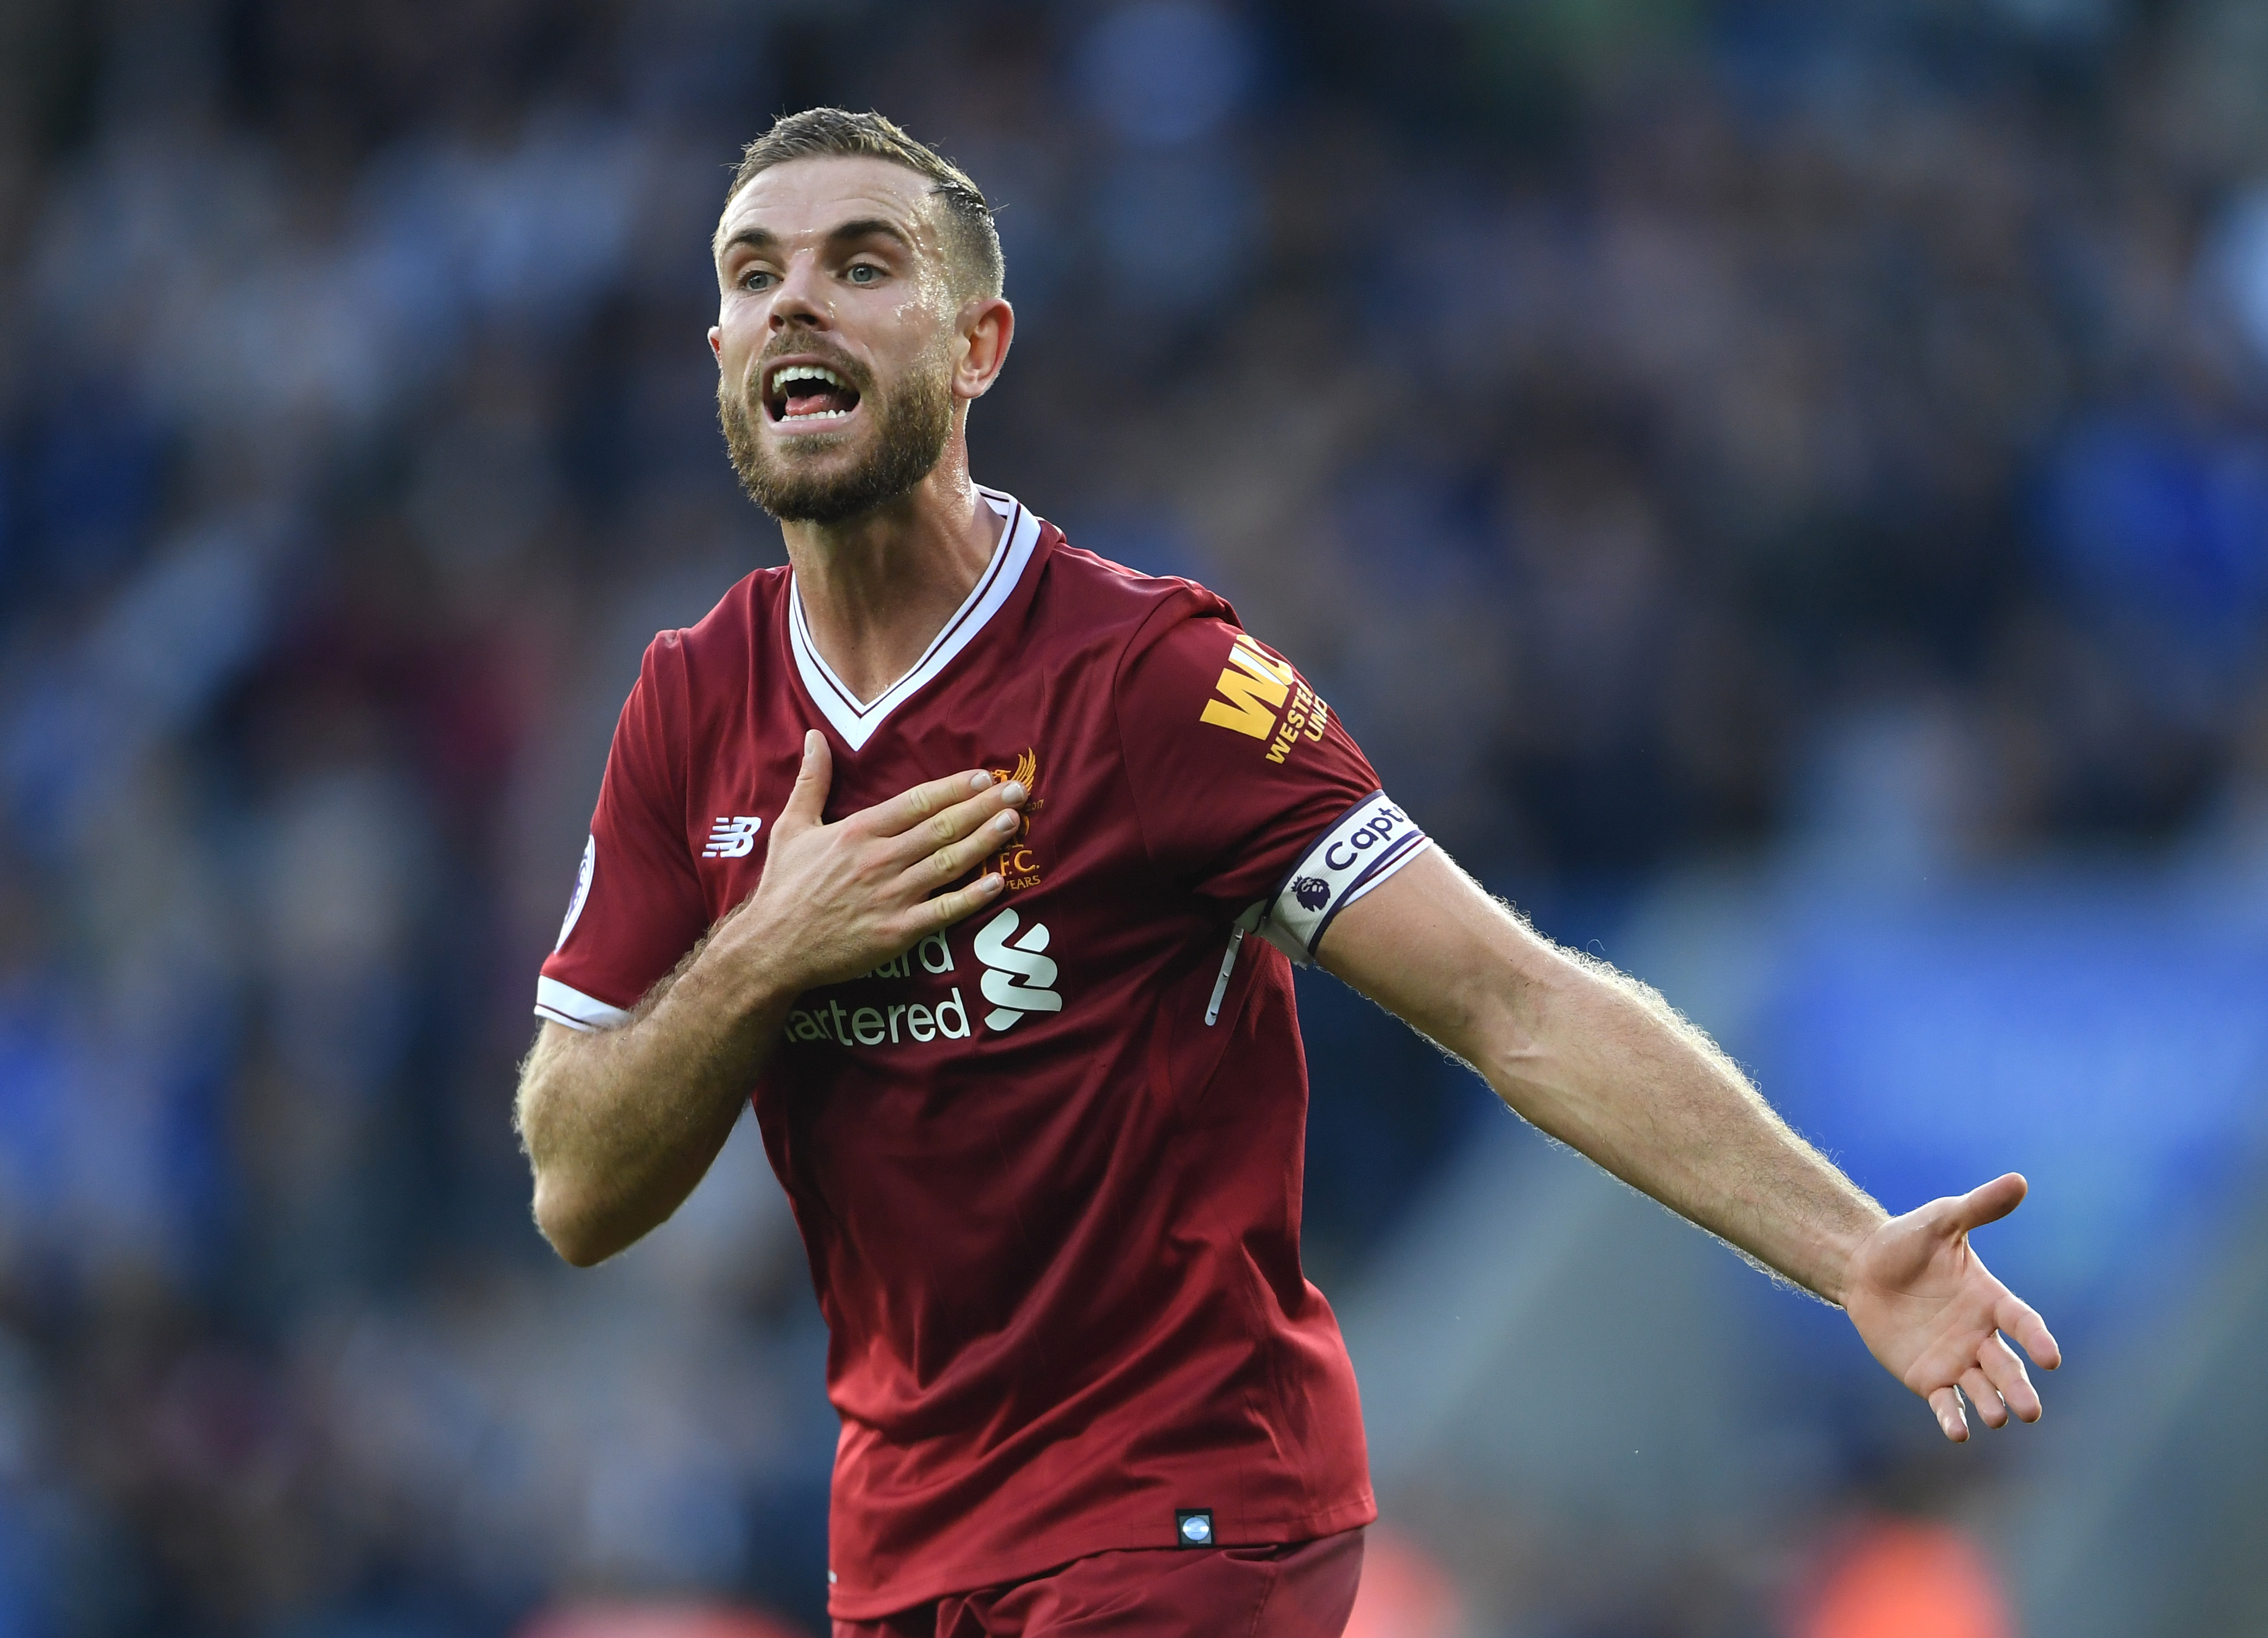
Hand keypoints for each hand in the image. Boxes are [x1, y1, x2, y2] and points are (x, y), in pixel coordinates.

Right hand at [718, 731, 1024, 992]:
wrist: (772, 949)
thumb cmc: (783, 888)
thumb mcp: (791, 827)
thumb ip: (812, 781)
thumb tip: (814, 736)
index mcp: (857, 831)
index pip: (916, 801)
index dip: (953, 788)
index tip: (984, 777)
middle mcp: (879, 859)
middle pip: (942, 827)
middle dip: (983, 807)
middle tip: (1018, 791)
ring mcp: (890, 896)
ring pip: (948, 863)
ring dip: (985, 841)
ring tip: (1014, 823)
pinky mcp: (897, 932)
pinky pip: (943, 910)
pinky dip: (972, 897)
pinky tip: (998, 882)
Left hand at [1841, 1173, 2061, 1441]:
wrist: (1863, 1266)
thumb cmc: (1908, 1241)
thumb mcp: (1942, 1220)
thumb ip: (1978, 1207)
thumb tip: (2019, 1180)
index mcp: (1990, 1300)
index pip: (2022, 1322)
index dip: (2037, 1339)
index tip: (2051, 1357)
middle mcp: (1980, 1335)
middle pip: (2008, 1366)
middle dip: (2021, 1388)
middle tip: (2032, 1411)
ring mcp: (1957, 1360)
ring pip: (1983, 1389)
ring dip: (1993, 1405)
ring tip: (1999, 1418)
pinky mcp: (1929, 1378)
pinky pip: (1946, 1403)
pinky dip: (1953, 1418)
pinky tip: (1959, 1433)